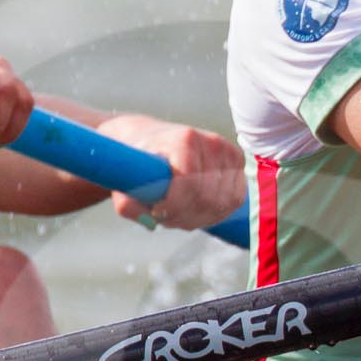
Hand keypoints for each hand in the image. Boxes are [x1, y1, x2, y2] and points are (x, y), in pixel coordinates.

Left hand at [92, 115, 246, 230]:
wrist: (149, 138)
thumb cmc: (137, 161)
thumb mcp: (123, 182)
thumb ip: (129, 205)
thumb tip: (151, 222)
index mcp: (184, 139)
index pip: (190, 183)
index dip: (174, 206)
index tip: (156, 211)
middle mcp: (211, 142)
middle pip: (207, 199)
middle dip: (184, 215)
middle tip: (164, 215)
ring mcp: (227, 151)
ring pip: (223, 203)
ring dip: (198, 217)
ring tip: (177, 212)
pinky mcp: (237, 163)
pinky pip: (234, 200)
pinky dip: (215, 212)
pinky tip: (195, 209)